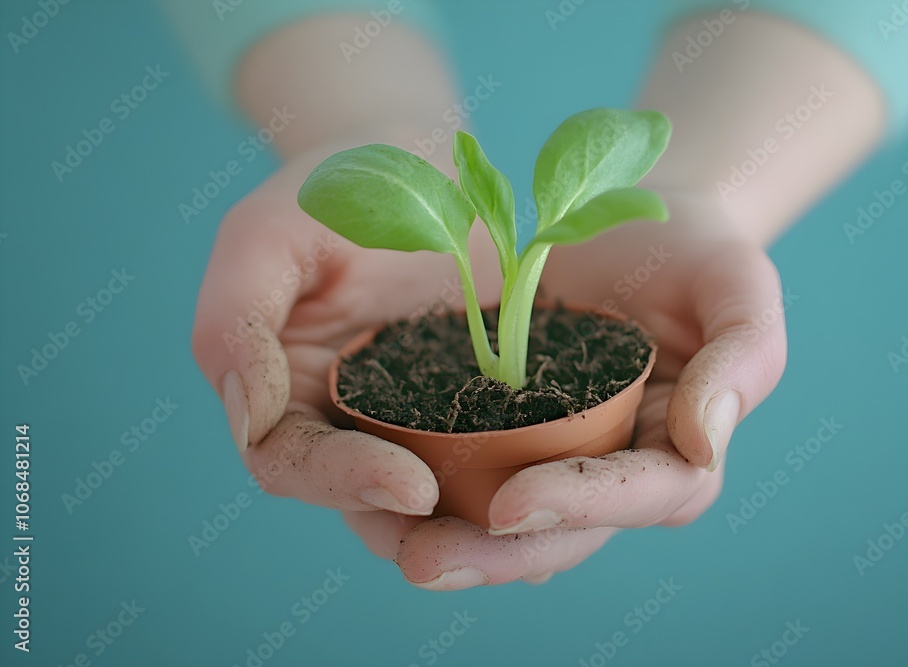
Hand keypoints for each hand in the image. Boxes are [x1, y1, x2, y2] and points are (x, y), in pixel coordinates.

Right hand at [191, 138, 501, 533]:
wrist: (417, 162)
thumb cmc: (329, 188)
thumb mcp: (266, 235)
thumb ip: (236, 321)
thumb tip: (250, 419)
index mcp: (288, 395)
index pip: (298, 465)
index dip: (347, 485)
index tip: (414, 487)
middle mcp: (352, 422)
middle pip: (373, 509)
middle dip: (425, 537)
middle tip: (486, 545)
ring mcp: (421, 420)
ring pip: (443, 500)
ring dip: (484, 533)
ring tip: (539, 545)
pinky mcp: (487, 405)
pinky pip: (505, 456)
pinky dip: (531, 485)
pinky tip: (574, 499)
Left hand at [386, 191, 787, 588]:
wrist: (633, 218)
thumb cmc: (698, 253)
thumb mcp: (738, 289)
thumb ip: (740, 362)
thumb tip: (704, 447)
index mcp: (677, 451)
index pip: (637, 496)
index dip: (576, 506)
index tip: (508, 504)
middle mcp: (612, 469)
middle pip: (561, 532)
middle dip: (496, 554)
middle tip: (423, 562)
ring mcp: (554, 453)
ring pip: (506, 519)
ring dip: (450, 538)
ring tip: (389, 545)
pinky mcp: (504, 425)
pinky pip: (464, 466)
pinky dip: (424, 488)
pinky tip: (373, 496)